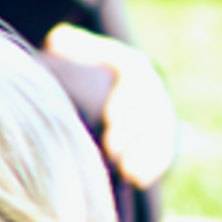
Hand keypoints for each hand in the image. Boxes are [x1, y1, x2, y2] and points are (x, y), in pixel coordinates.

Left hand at [44, 27, 178, 189]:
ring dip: (147, 154)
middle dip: (134, 131)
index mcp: (130, 64)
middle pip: (149, 109)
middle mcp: (150, 86)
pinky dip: (154, 165)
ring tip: (129, 175)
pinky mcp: (160, 133)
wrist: (105, 80)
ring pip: (160, 132)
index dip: (125, 99)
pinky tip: (140, 181)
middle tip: (112, 151)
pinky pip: (164, 148)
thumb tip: (57, 39)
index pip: (134, 78)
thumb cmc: (79, 64)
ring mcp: (159, 110)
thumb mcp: (72, 47)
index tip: (110, 119)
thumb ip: (68, 46)